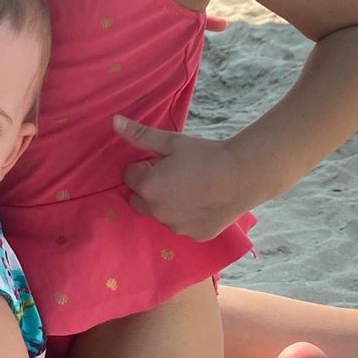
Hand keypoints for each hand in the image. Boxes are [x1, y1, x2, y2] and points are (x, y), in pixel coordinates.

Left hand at [113, 114, 249, 241]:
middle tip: (175, 175)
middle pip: (140, 199)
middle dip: (151, 188)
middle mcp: (157, 212)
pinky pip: (182, 225)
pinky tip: (203, 201)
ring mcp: (176, 227)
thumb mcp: (172, 142)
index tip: (163, 161)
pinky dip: (187, 216)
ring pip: (161, 214)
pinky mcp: (194, 236)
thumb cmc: (206, 155)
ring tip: (192, 187)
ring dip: (168, 204)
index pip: (130, 177)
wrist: (243, 175)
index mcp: (147, 188)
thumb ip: (140, 135)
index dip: (145, 167)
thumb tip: (114, 122)